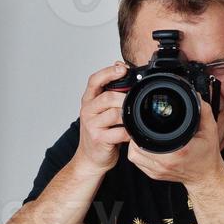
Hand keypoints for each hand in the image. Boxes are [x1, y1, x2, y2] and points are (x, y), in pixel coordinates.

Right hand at [74, 61, 132, 175]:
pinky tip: (132, 132)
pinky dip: (129, 132)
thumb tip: (120, 65)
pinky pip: (119, 132)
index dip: (108, 73)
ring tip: (135, 117)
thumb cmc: (99, 131)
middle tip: (136, 100)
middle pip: (108, 97)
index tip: (122, 69)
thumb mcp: (101, 109)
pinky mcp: (99, 139)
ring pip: (115, 114)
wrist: (90, 158)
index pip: (94, 80)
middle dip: (125, 98)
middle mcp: (87, 110)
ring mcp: (92, 125)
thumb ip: (110, 90)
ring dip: (129, 115)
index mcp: (88, 100)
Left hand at [127, 99, 223, 188]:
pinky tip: (146, 146)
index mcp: (177, 152)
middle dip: (138, 133)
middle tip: (145, 126)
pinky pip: (137, 162)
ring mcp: (157, 171)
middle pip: (136, 145)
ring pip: (133, 155)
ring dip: (135, 143)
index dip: (144, 127)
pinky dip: (138, 152)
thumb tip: (194, 96)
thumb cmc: (208, 155)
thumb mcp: (210, 129)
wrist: (206, 176)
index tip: (147, 120)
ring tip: (145, 135)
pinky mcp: (154, 175)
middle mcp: (164, 163)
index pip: (149, 138)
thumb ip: (203, 110)